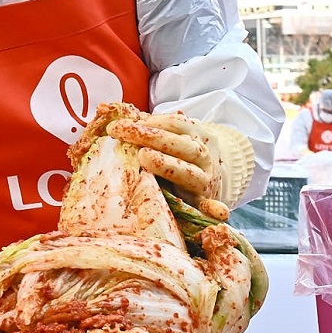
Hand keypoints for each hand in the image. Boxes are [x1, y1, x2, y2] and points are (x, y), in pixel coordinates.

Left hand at [107, 113, 253, 212]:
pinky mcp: (202, 202)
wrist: (214, 173)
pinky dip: (213, 210)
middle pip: (180, 144)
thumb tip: (117, 119)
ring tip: (144, 156)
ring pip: (190, 172)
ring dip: (168, 165)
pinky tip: (214, 212)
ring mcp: (204, 180)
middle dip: (151, 136)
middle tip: (122, 132)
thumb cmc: (179, 152)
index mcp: (194, 135)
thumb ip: (149, 130)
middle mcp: (201, 156)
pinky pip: (209, 207)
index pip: (176, 123)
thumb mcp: (172, 135)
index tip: (124, 123)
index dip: (151, 121)